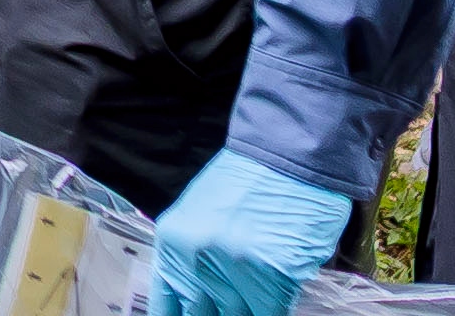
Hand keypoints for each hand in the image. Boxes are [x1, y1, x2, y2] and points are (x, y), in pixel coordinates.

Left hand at [150, 151, 351, 315]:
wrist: (288, 155)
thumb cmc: (248, 184)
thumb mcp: (202, 219)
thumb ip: (194, 263)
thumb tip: (199, 305)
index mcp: (171, 243)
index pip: (166, 306)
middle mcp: (195, 259)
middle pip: (202, 315)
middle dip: (217, 314)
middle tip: (230, 300)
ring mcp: (234, 269)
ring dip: (248, 310)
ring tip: (252, 289)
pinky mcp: (273, 276)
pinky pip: (272, 314)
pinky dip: (274, 310)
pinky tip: (277, 298)